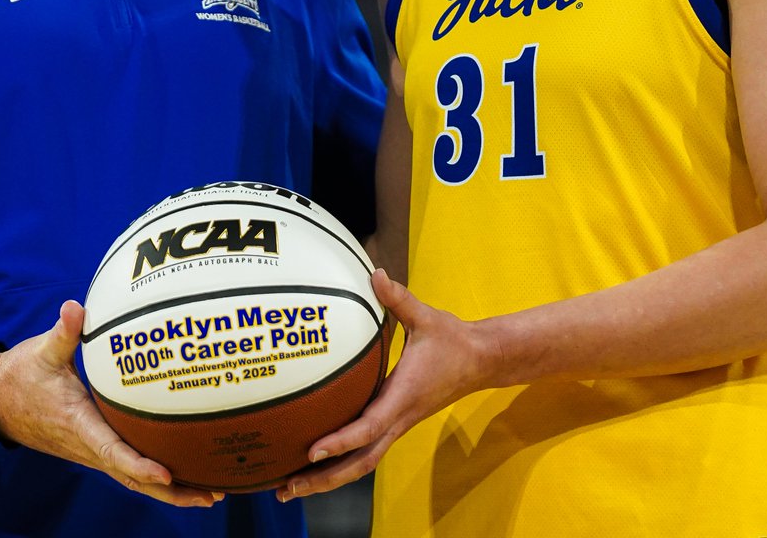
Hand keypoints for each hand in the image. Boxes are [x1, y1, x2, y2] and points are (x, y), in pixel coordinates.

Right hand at [0, 300, 222, 506]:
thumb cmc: (23, 375)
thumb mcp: (41, 351)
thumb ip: (62, 331)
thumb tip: (74, 307)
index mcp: (78, 425)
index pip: (111, 451)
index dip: (138, 465)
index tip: (166, 473)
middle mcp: (88, 446)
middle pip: (133, 478)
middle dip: (171, 491)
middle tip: (211, 493)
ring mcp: (93, 450)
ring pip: (133, 478)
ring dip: (170, 491)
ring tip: (211, 491)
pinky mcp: (95, 446)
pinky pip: (129, 467)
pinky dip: (155, 477)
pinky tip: (183, 471)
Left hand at [276, 270, 495, 500]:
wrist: (480, 360)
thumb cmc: (452, 339)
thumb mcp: (426, 316)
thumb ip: (399, 299)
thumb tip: (376, 274)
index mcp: (403, 397)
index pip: (369, 428)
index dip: (341, 441)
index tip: (312, 451)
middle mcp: (398, 419)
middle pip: (359, 462)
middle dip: (323, 478)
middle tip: (286, 490)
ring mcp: (397, 424)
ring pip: (361, 463)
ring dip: (328, 478)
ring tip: (291, 489)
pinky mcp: (396, 422)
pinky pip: (366, 451)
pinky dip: (341, 462)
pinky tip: (318, 463)